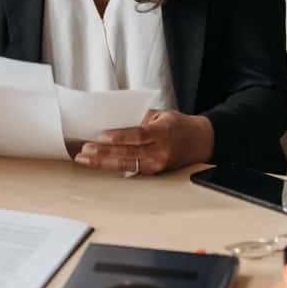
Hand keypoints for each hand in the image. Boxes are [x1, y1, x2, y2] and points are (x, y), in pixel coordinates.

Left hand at [74, 109, 213, 174]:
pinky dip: (114, 166)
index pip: (138, 135)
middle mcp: (161, 151)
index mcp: (163, 132)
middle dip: (103, 152)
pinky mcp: (155, 172)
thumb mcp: (162, 114)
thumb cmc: (179, 125)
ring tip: (86, 159)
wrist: (201, 141)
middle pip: (128, 153)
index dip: (119, 137)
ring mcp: (158, 164)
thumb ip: (140, 119)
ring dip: (103, 162)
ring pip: (126, 165)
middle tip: (85, 150)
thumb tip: (113, 121)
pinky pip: (131, 170)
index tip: (101, 136)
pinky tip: (99, 164)